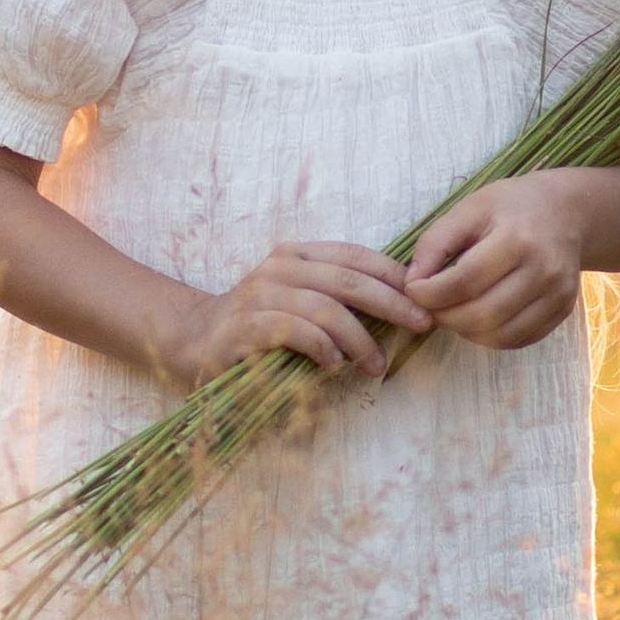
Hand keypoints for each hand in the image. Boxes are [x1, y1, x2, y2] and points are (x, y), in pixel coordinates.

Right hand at [157, 241, 431, 392]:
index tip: (426, 297)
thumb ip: (337, 297)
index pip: (355, 255)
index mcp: (297, 255)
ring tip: (376, 365)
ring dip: (359, 338)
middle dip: (392, 303)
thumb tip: (401, 305)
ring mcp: (258, 295)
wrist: (194, 340)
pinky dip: (321, 348)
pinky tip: (333, 365)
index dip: (394, 274)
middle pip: (348, 279)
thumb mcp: (300, 301)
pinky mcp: (243, 327)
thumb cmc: (259, 325)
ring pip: (325, 308)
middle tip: (421, 325)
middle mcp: (279, 268)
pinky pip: (292, 332)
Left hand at [402, 172, 592, 349]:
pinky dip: (490, 337)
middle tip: (429, 306)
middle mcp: (543, 269)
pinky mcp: (563, 311)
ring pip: (500, 335)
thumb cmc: (511, 207)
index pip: (465, 281)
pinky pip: (519, 340)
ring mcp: (558, 294)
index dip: (430, 294)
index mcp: (517, 238)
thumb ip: (436, 242)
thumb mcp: (470, 208)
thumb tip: (412, 283)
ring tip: (451, 312)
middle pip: (482, 314)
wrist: (566, 212)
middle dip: (444, 317)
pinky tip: (477, 319)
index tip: (413, 289)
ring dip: (465, 331)